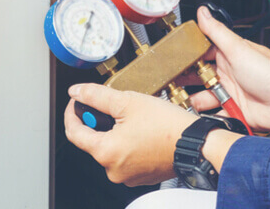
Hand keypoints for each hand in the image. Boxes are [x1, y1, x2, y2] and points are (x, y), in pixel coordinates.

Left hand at [64, 83, 197, 185]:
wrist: (197, 144)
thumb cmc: (168, 125)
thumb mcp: (128, 101)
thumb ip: (97, 96)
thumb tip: (78, 92)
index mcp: (105, 152)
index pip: (74, 132)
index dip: (72, 112)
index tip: (78, 101)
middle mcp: (113, 170)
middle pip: (93, 141)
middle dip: (99, 121)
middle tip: (114, 106)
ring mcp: (127, 176)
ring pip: (111, 149)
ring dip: (115, 132)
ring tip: (134, 119)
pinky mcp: (140, 176)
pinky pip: (126, 158)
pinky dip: (128, 144)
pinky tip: (142, 132)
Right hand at [181, 7, 269, 131]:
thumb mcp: (239, 49)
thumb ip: (217, 32)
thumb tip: (203, 12)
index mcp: (229, 56)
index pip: (201, 53)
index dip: (186, 56)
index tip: (170, 59)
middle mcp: (228, 75)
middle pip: (198, 78)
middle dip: (184, 81)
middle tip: (168, 83)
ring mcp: (230, 94)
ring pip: (203, 98)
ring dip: (193, 100)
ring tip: (180, 101)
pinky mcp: (234, 113)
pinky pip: (214, 116)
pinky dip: (204, 117)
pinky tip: (197, 116)